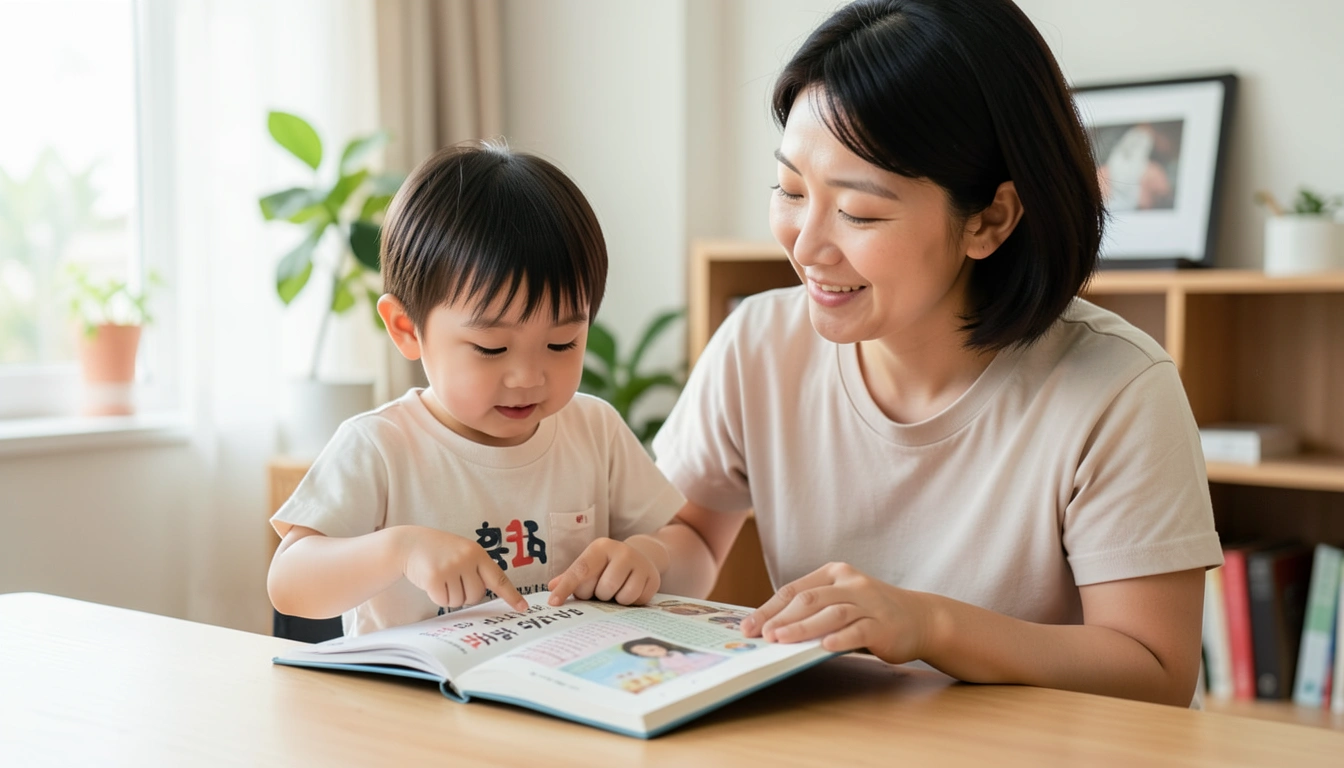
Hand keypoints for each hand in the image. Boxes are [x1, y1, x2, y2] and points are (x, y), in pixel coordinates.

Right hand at [396, 526, 527, 612]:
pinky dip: (438, 597)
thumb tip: (486, 594)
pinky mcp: (434, 578)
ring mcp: (450, 568)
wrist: (410, 543)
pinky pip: (443, 601)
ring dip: (450, 596)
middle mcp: (466, 559)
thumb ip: (476, 568)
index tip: (523, 607)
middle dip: (466, 594)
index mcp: (477, 553)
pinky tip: (432, 582)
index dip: (511, 594)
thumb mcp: (462, 552)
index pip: (498, 578)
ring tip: (442, 578)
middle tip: (453, 580)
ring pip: (459, 601)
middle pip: (476, 595)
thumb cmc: (439, 551)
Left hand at [546, 537, 662, 605]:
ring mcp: (640, 564)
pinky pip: (637, 601)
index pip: (581, 570)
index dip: (566, 587)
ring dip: (616, 599)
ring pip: (622, 596)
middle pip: (602, 588)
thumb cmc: (607, 565)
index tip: (554, 602)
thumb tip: (551, 587)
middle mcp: (622, 551)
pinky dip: (631, 601)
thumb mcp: (589, 565)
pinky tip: (630, 590)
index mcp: (601, 547)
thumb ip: (571, 576)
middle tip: (601, 588)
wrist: (642, 558)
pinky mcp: (653, 578)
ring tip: (616, 590)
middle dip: (598, 595)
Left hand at [740, 562, 932, 663]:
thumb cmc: (871, 613)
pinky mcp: (882, 624)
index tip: (748, 627)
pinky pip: (858, 630)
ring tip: (781, 640)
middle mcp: (850, 583)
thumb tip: (773, 629)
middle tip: (761, 635)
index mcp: (834, 573)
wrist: (920, 618)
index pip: (794, 590)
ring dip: (803, 627)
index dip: (768, 608)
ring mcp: (868, 602)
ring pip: (830, 613)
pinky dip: (840, 638)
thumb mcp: (841, 602)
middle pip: (809, 599)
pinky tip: (824, 646)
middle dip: (781, 618)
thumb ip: (814, 611)